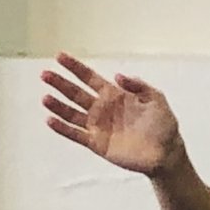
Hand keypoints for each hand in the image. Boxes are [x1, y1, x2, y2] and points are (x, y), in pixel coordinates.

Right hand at [42, 53, 184, 177]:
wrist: (165, 153)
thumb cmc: (163, 124)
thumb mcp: (156, 98)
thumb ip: (138, 85)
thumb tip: (117, 75)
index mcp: (114, 94)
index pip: (90, 78)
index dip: (75, 67)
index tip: (60, 56)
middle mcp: (102, 108)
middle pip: (76, 93)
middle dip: (60, 84)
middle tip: (45, 74)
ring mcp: (98, 126)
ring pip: (72, 113)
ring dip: (58, 106)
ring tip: (45, 98)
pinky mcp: (97, 143)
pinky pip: (76, 134)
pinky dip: (62, 128)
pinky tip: (50, 120)